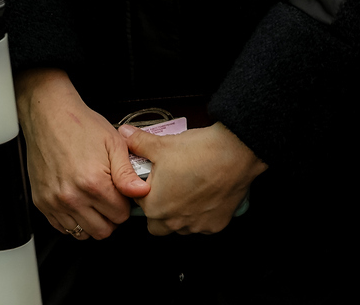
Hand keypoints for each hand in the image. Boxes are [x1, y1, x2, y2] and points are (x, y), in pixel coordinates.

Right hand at [15, 69, 150, 240]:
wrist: (49, 115)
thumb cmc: (80, 125)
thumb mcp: (113, 143)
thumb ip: (127, 173)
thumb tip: (141, 192)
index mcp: (93, 182)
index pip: (120, 215)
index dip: (125, 205)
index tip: (121, 194)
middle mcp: (72, 196)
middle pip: (103, 230)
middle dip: (111, 217)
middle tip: (110, 200)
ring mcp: (54, 202)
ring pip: (82, 233)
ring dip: (92, 221)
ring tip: (94, 201)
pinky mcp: (41, 202)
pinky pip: (62, 227)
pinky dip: (73, 221)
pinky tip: (78, 203)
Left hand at [123, 122, 266, 236]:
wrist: (235, 153)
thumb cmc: (198, 152)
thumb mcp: (161, 144)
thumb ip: (138, 142)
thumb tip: (124, 134)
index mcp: (155, 206)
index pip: (139, 204)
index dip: (144, 190)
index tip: (152, 179)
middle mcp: (174, 222)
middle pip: (157, 224)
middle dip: (158, 209)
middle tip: (167, 187)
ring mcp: (196, 226)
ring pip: (180, 226)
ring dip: (180, 214)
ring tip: (188, 189)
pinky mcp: (215, 225)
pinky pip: (202, 225)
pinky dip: (201, 214)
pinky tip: (205, 195)